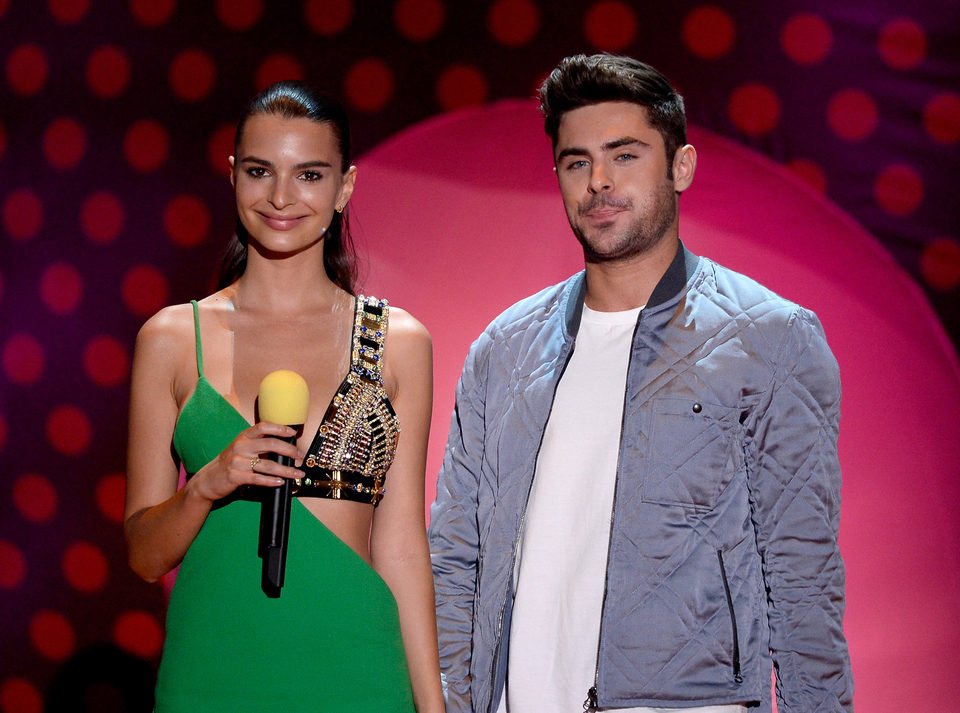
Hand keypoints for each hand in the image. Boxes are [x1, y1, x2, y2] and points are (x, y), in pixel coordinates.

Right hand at [188, 422, 303, 501]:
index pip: (263, 427)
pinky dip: (271, 481)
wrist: (207, 480)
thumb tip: (285, 448)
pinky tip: (280, 482)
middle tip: (300, 457)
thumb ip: (259, 446)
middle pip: (270, 444)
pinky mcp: (235, 476)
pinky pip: (257, 478)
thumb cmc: (230, 463)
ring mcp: (237, 461)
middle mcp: (241, 446)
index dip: (280, 428)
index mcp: (244, 437)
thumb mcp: (241, 449)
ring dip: (286, 470)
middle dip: (289, 451)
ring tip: (297, 474)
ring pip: (267, 465)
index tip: (293, 433)